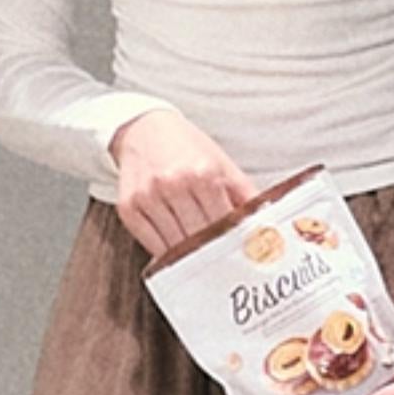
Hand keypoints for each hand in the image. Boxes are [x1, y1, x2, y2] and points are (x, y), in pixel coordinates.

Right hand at [110, 109, 260, 258]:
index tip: (237, 256)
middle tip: (221, 266)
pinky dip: (165, 251)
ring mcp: (147, 197)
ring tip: (199, 259)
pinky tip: (175, 250)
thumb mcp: (221, 163)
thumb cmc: (185, 146)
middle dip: (210, 254)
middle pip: (198, 238)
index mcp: (203, 172)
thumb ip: (245, 194)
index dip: (230, 244)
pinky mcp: (128, 207)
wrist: (144, 129)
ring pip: (174, 245)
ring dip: (188, 256)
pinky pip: (150, 243)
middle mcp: (173, 183)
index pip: (221, 224)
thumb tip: (265, 226)